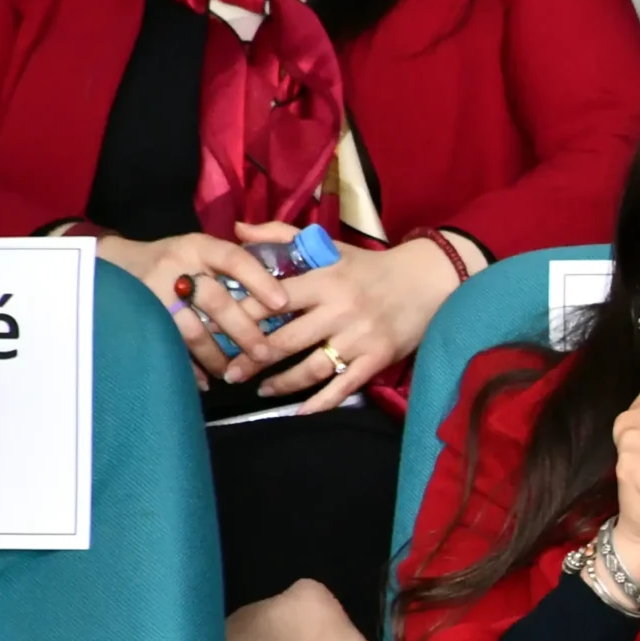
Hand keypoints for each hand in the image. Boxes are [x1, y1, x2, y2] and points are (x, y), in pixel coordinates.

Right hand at [97, 229, 300, 389]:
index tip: (282, 303)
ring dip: (216, 355)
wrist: (114, 263)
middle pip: (215, 301)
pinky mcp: (141, 318)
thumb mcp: (202, 248)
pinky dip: (187, 366)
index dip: (259, 280)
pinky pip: (168, 346)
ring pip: (191, 330)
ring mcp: (155, 293)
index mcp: (199, 247)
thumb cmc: (176, 259)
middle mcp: (177, 267)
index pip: (233, 259)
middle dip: (243, 330)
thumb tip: (279, 287)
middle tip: (264, 354)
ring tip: (235, 373)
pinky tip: (204, 381)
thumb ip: (240, 259)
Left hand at [247, 226, 484, 411]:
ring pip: (312, 367)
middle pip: (286, 340)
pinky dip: (321, 402)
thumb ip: (281, 235)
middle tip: (228, 371)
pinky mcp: (376, 359)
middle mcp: (339, 309)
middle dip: (253, 358)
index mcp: (323, 279)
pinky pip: (344, 386)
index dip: (240, 315)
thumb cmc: (369, 266)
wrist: (425, 281)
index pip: (273, 300)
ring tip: (259, 389)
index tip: (214, 328)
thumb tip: (238, 229)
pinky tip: (299, 411)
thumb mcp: (327, 246)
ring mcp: (359, 337)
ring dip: (282, 383)